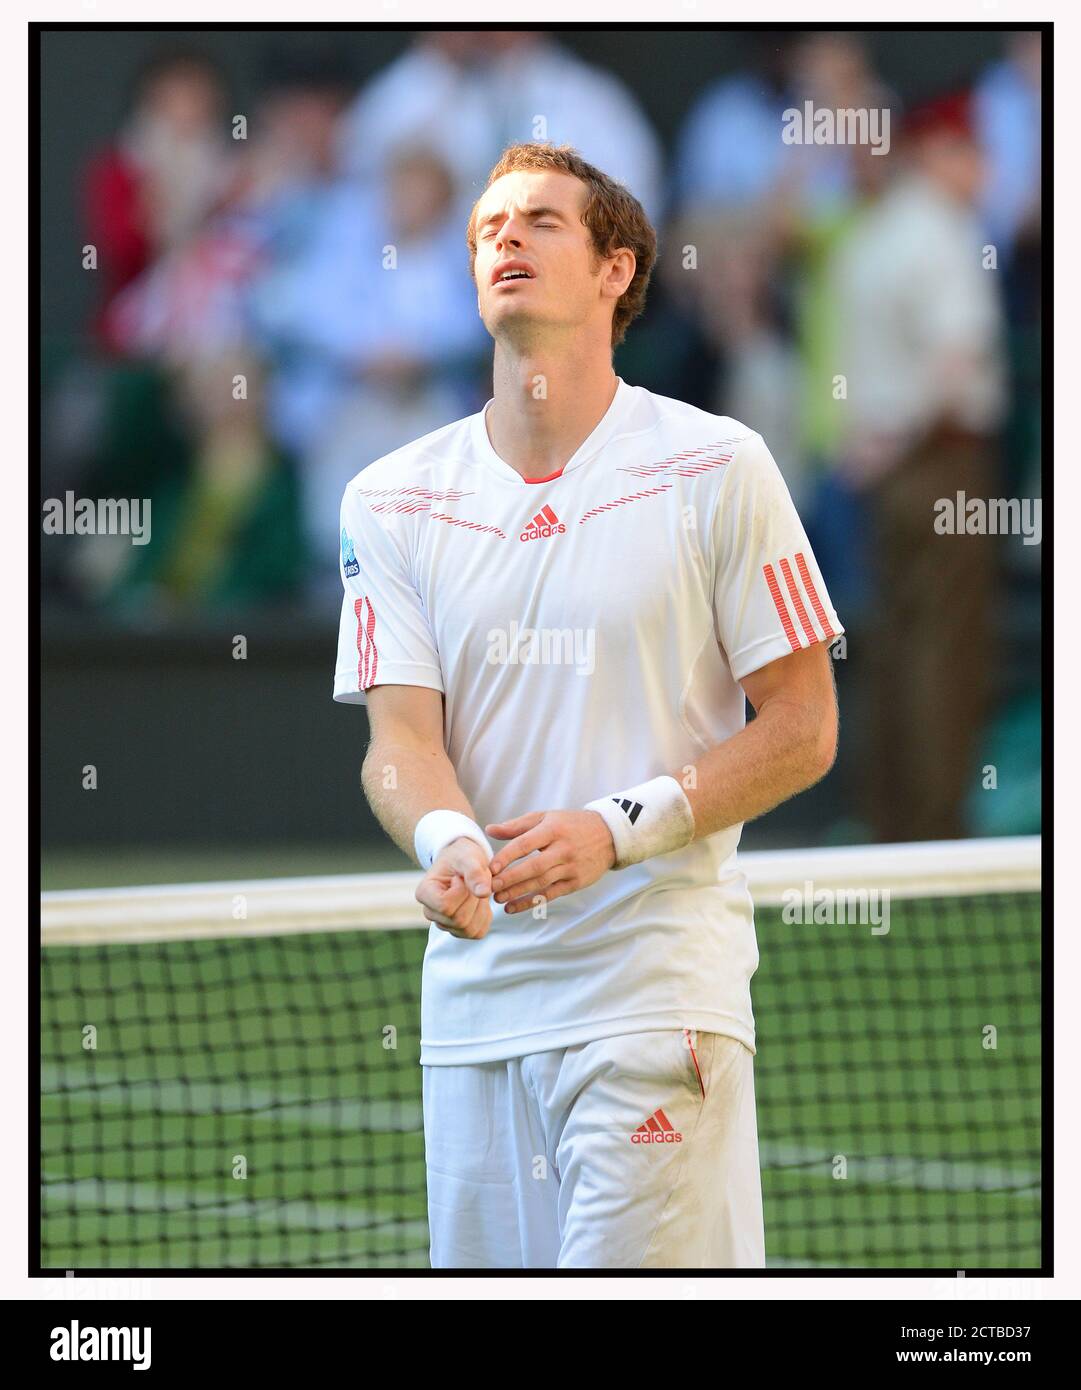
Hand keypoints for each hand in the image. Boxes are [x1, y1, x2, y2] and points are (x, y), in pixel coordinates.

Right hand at [415, 837, 493, 939]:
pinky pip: (478, 932)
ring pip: (469, 929)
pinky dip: (485, 916)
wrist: (465, 862)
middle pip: (459, 920)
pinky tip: (480, 901)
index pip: (445, 906)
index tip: (460, 878)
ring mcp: (444, 924)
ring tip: (475, 891)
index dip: (461, 892)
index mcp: (424, 893)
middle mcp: (430, 913)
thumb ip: (474, 873)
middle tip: (473, 883)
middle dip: (473, 899)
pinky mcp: (460, 931)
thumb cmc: (462, 857)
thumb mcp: (468, 857)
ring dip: (480, 908)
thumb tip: (483, 893)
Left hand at [484, 810, 616, 914]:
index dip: (507, 857)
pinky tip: (513, 907)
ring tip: (498, 899)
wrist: (609, 836)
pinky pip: (550, 895)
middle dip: (510, 879)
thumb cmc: (570, 825)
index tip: (490, 868)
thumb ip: (517, 826)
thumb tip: (489, 830)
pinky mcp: (576, 882)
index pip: (525, 844)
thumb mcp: (546, 817)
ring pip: (541, 882)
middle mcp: (563, 849)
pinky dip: (531, 902)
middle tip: (490, 887)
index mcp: (552, 829)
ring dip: (518, 893)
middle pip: (533, 866)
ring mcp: (571, 867)